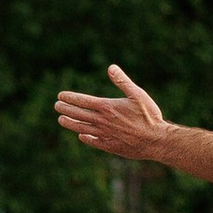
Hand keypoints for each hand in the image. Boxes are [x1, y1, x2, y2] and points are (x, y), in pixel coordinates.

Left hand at [54, 65, 170, 160]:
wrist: (156, 140)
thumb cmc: (149, 116)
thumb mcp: (138, 94)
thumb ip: (123, 81)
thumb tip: (111, 67)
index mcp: (108, 107)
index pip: (83, 101)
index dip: (70, 98)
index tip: (61, 95)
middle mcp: (102, 121)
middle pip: (78, 114)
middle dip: (65, 109)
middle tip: (57, 106)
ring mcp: (104, 134)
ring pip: (82, 128)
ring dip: (70, 123)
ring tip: (61, 120)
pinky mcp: (109, 145)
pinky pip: (93, 141)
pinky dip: (85, 137)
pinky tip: (82, 135)